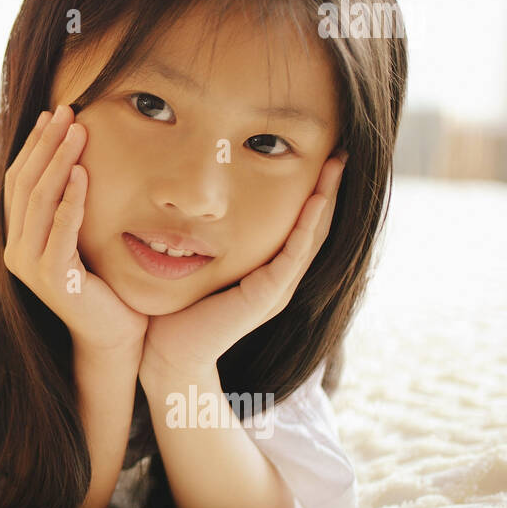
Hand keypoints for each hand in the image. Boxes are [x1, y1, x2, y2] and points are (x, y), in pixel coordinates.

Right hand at [4, 105, 149, 357]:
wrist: (114, 334)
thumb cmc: (103, 284)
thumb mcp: (79, 237)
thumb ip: (67, 208)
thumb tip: (72, 160)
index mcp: (18, 238)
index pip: (18, 181)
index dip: (33, 145)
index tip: (52, 114)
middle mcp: (15, 250)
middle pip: (25, 183)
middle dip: (46, 143)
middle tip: (67, 111)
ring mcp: (30, 265)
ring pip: (40, 200)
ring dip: (58, 161)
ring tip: (78, 131)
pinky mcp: (52, 277)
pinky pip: (59, 228)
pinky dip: (70, 198)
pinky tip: (82, 172)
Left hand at [138, 152, 347, 391]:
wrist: (166, 355)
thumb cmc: (174, 311)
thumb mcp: (195, 262)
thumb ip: (202, 237)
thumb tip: (191, 197)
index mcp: (267, 271)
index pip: (299, 223)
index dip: (314, 191)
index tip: (321, 155)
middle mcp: (279, 279)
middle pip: (315, 226)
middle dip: (329, 188)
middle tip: (341, 152)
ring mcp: (276, 289)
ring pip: (312, 236)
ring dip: (326, 199)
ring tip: (337, 165)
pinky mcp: (265, 298)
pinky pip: (293, 256)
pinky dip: (306, 227)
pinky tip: (315, 201)